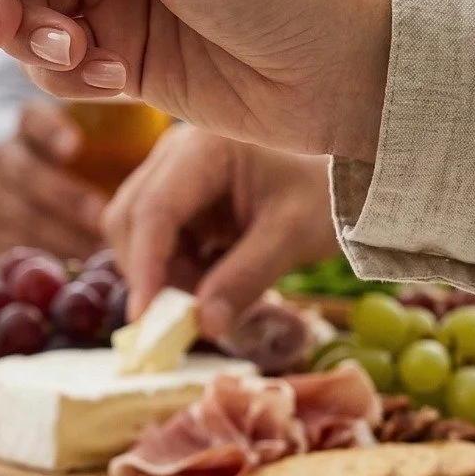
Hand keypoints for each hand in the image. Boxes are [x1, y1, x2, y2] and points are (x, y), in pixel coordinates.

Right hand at [0, 102, 105, 260]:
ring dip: (57, 234)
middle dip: (64, 195)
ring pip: (15, 215)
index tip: (75, 146)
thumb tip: (166, 137)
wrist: (4, 186)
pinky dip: (40, 262)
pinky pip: (7, 249)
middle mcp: (1, 159)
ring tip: (97, 251)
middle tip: (101, 214)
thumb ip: (114, 140)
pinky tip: (72, 272)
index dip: (50, 131)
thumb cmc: (65, 164)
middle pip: (24, 173)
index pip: (31, 120)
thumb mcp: (79, 141)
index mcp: (26, 129)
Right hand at [103, 126, 337, 336]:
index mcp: (204, 149)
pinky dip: (175, 271)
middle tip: (190, 314)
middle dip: (153, 274)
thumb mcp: (292, 238)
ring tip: (214, 293)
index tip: (144, 315)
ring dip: (164, 275)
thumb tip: (205, 326)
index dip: (145, 265)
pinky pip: (153, 244)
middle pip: (131, 220)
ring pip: (135, 236)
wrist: (343, 184)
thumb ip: (246, 279)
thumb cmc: (324, 197)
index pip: (155, 210)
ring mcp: (169, 177)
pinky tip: (212, 277)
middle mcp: (174, 156)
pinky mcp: (174, 201)